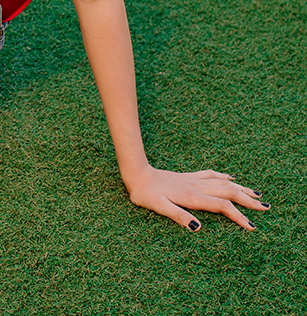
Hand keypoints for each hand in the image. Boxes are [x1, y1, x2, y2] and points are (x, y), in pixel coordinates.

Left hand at [125, 165, 268, 230]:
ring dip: (241, 188)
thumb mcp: (158, 207)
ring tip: (257, 194)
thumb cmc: (145, 194)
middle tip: (266, 208)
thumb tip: (198, 228)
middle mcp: (197, 187)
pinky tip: (231, 177)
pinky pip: (211, 175)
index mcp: (193, 197)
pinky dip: (224, 176)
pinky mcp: (188, 176)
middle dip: (248, 200)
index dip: (238, 216)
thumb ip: (178, 216)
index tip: (252, 227)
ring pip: (223, 183)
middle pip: (229, 193)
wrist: (136, 174)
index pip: (222, 207)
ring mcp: (194, 180)